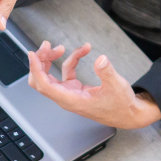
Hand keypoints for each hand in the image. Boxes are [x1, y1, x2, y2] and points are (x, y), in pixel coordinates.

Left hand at [28, 41, 160, 129]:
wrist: (128, 114)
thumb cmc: (121, 106)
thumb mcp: (117, 86)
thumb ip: (107, 72)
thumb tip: (100, 59)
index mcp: (72, 100)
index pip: (44, 85)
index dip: (36, 69)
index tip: (32, 54)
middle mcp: (67, 97)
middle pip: (41, 80)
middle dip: (40, 62)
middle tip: (47, 46)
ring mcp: (70, 93)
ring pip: (50, 75)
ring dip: (52, 59)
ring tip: (61, 47)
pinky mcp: (76, 88)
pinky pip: (67, 71)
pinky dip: (73, 59)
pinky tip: (84, 51)